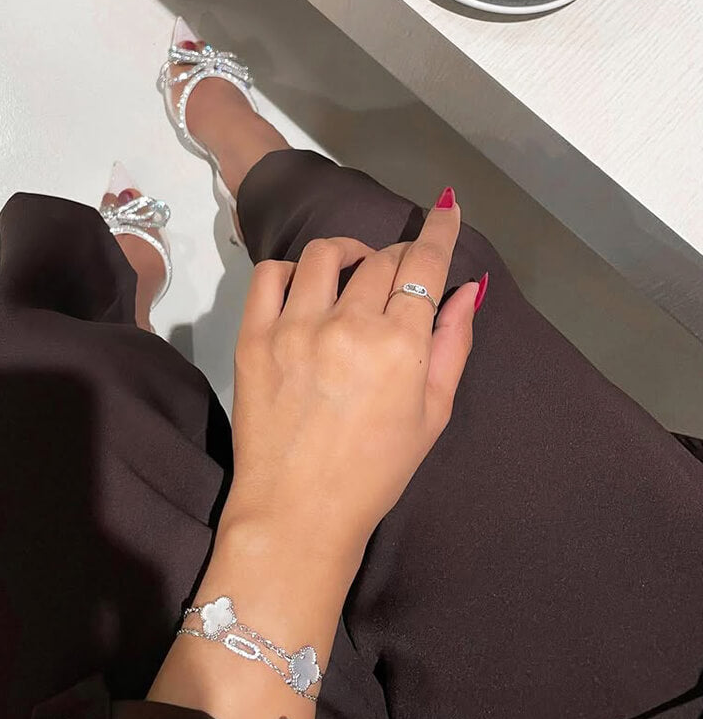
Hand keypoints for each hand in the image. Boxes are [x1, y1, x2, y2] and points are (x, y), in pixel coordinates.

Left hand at [223, 193, 483, 566]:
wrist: (298, 512)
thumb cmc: (375, 472)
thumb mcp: (432, 415)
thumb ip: (452, 345)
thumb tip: (466, 291)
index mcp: (400, 346)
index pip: (424, 264)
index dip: (440, 229)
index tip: (446, 206)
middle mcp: (349, 326)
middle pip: (382, 258)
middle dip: (400, 255)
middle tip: (401, 274)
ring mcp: (295, 328)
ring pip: (327, 254)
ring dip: (350, 253)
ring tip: (355, 272)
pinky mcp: (253, 337)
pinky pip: (270, 274)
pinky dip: (293, 269)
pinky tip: (307, 289)